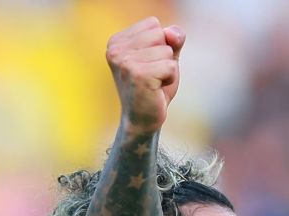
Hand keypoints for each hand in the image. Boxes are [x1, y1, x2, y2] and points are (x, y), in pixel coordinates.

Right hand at [105, 17, 185, 134]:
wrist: (142, 119)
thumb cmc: (153, 86)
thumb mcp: (165, 56)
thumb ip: (172, 39)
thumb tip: (171, 34)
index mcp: (117, 41)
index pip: (153, 24)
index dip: (160, 44)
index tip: (149, 63)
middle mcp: (116, 50)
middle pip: (160, 34)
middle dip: (165, 55)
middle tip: (153, 74)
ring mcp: (125, 62)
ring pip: (167, 51)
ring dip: (167, 68)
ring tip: (154, 82)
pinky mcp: (138, 75)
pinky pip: (170, 66)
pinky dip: (170, 79)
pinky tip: (157, 89)